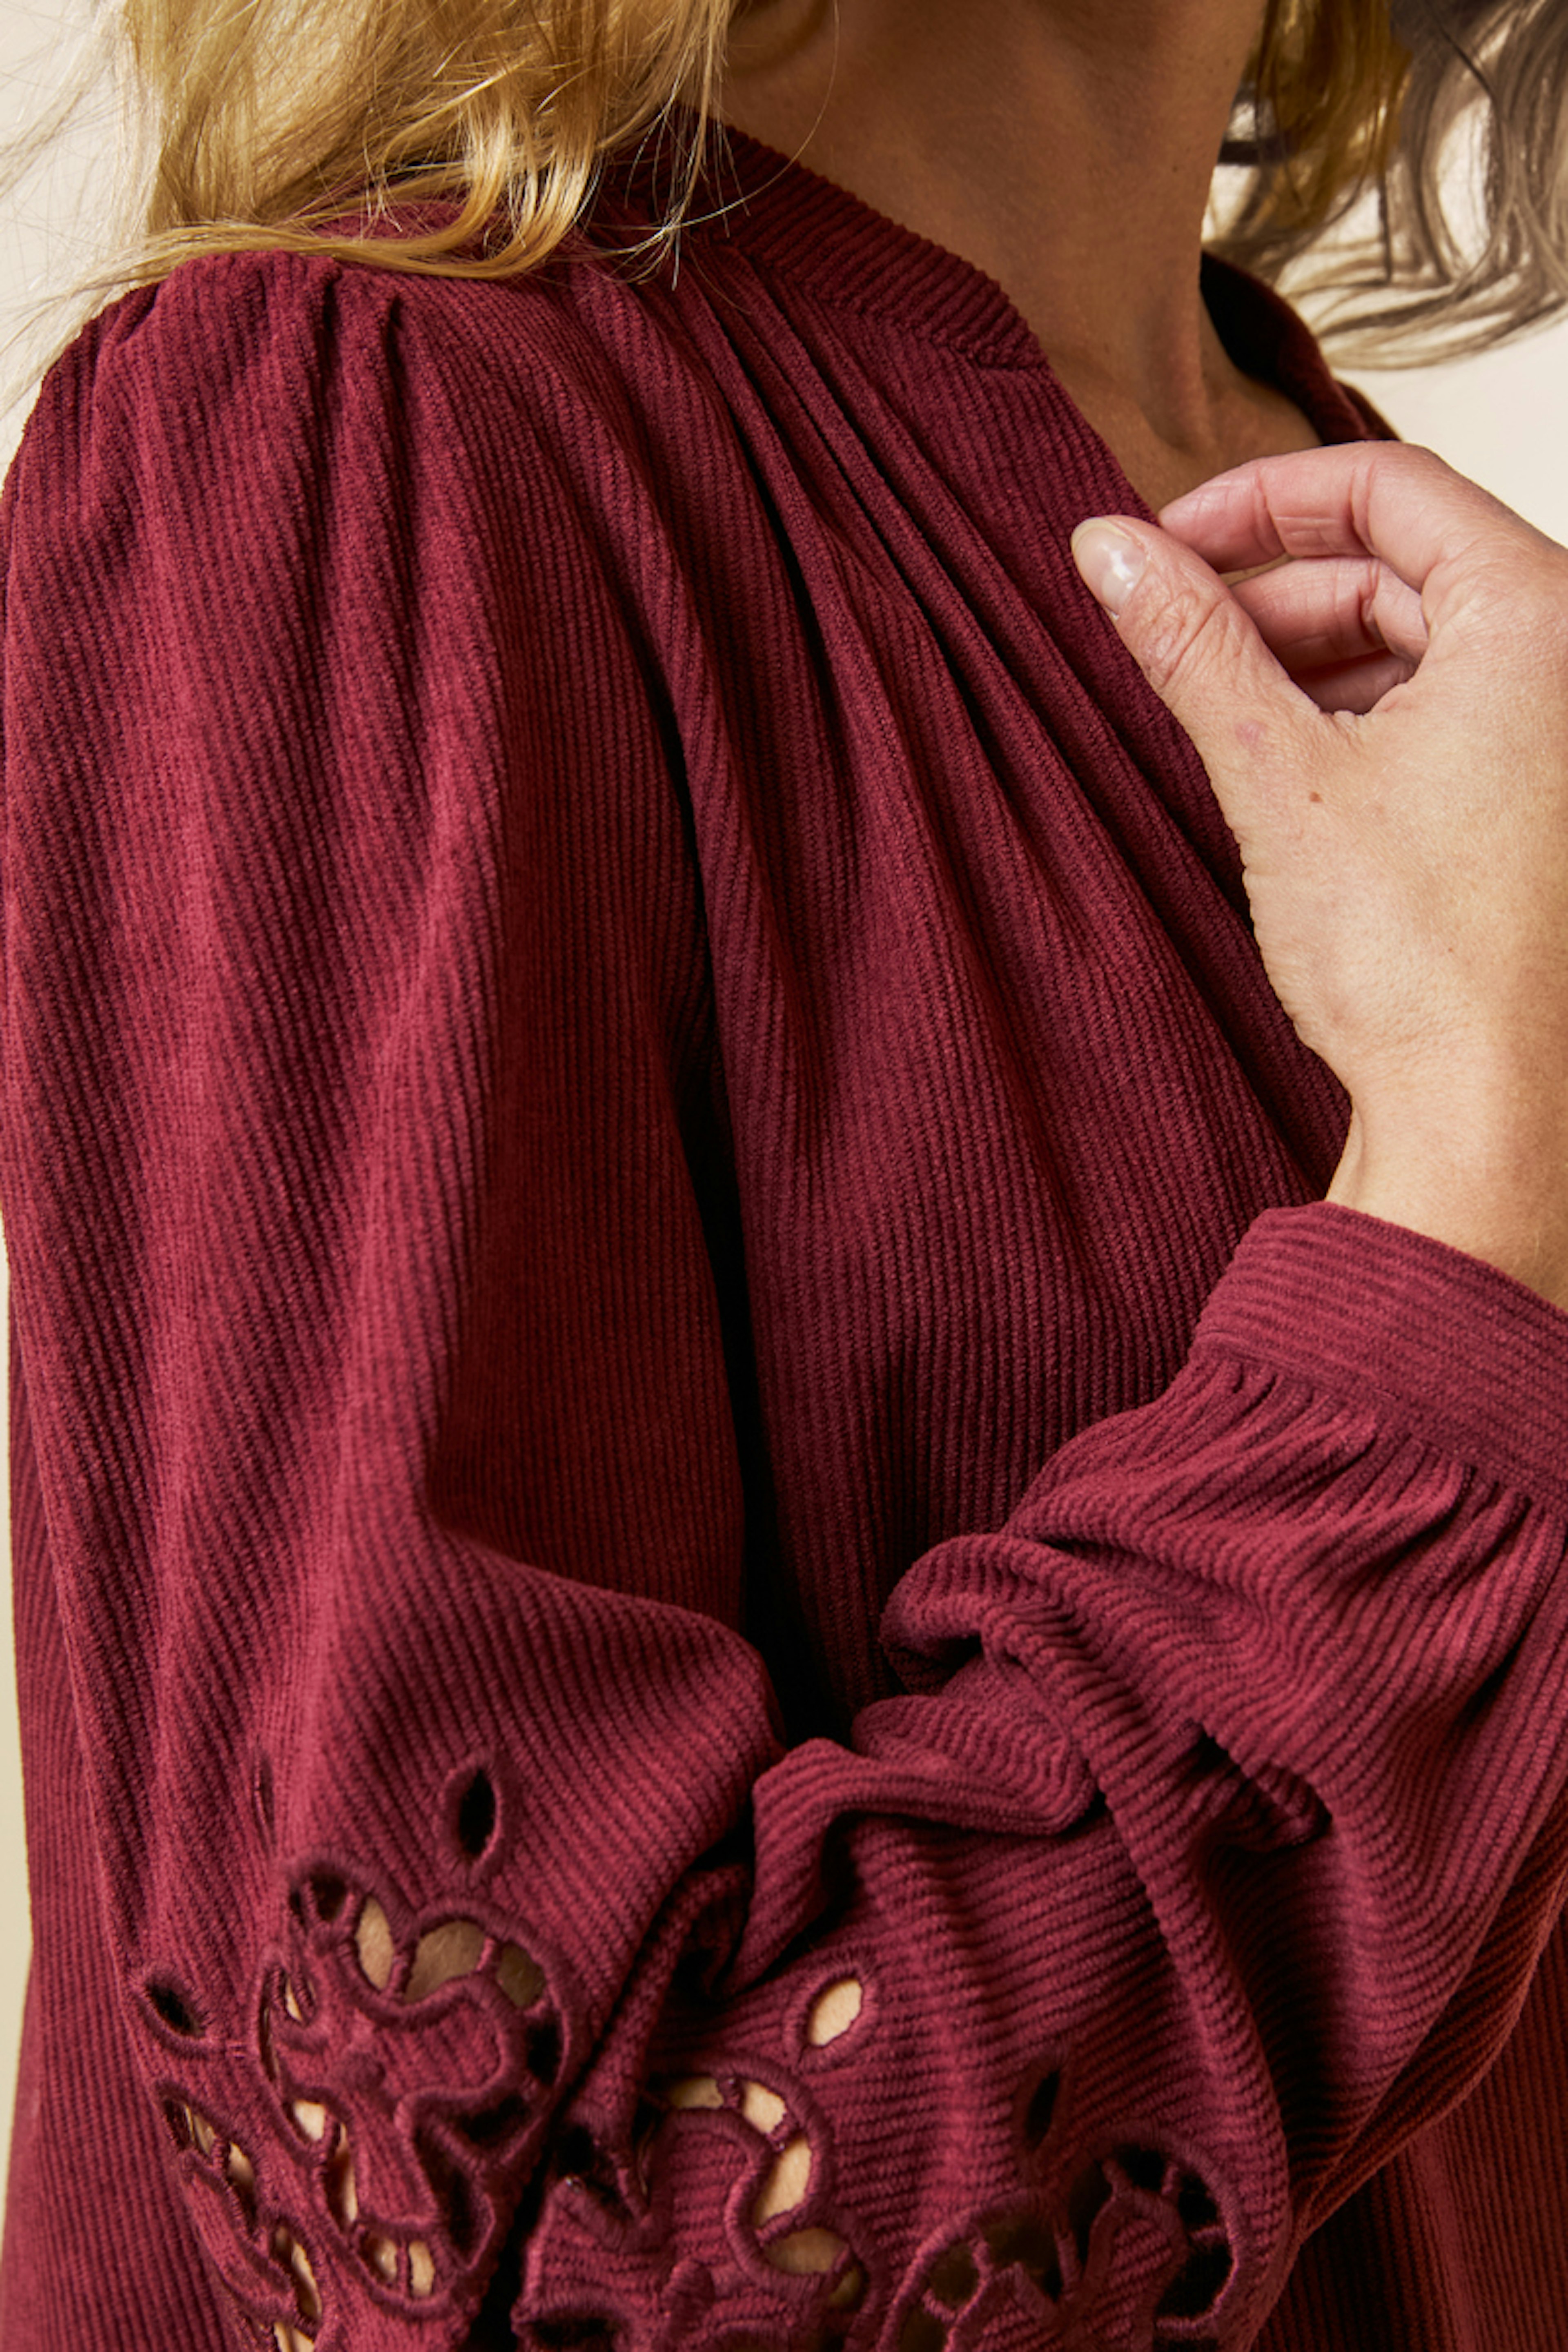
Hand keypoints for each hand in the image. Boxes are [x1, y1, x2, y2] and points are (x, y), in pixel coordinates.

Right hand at [1071, 442, 1567, 1308]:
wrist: (1485, 1112)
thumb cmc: (1414, 958)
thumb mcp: (1276, 774)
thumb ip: (1190, 644)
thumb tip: (1106, 548)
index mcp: (1539, 617)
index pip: (1387, 485)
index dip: (1257, 501)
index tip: (1164, 542)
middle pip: (1404, 565)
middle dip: (1275, 595)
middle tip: (1173, 640)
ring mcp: (1563, 736)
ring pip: (1422, 644)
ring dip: (1310, 663)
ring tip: (1221, 718)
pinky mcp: (1544, 802)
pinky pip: (1448, 713)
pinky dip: (1360, 722)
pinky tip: (1288, 773)